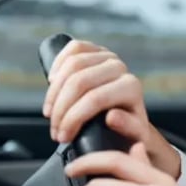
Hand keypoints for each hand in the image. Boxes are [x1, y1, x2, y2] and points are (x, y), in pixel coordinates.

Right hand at [43, 39, 179, 178]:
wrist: (129, 115)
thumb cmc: (130, 129)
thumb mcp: (135, 136)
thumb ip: (129, 128)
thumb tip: (112, 117)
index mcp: (131, 87)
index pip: (94, 99)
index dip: (73, 119)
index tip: (63, 137)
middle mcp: (120, 68)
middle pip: (78, 82)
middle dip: (60, 109)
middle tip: (55, 130)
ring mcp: (107, 56)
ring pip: (71, 66)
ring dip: (54, 93)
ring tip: (50, 114)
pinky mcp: (94, 49)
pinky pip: (72, 48)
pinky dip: (58, 64)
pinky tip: (53, 83)